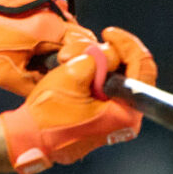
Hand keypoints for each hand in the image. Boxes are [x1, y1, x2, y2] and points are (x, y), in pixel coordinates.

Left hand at [0, 0, 81, 92]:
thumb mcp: (3, 72)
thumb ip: (32, 84)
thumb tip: (51, 89)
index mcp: (52, 27)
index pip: (85, 48)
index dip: (77, 64)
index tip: (59, 73)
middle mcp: (55, 6)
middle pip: (75, 35)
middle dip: (64, 54)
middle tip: (40, 66)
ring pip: (61, 22)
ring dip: (51, 39)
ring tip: (25, 49)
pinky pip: (49, 9)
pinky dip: (41, 24)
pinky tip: (18, 31)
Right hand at [0, 27, 154, 173]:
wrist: (30, 138)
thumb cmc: (47, 115)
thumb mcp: (72, 76)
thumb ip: (99, 58)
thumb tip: (112, 52)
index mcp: (126, 113)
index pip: (143, 68)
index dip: (127, 44)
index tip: (109, 34)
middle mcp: (127, 119)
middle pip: (133, 72)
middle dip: (110, 53)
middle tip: (92, 46)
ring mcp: (117, 120)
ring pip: (119, 78)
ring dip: (99, 63)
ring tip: (74, 60)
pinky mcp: (106, 118)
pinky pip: (108, 88)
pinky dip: (96, 74)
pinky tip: (79, 71)